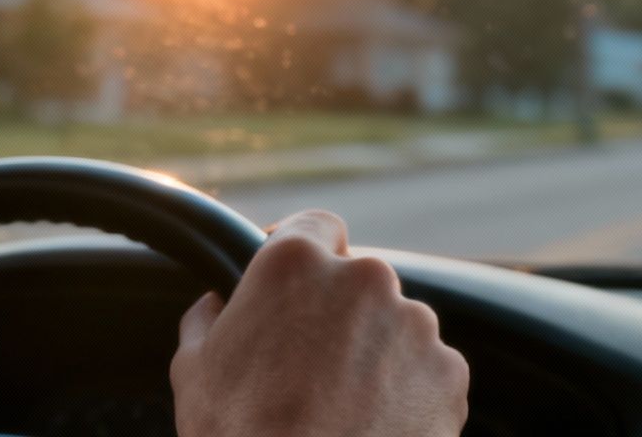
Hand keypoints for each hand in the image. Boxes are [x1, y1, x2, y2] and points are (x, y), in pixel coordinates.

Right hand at [169, 210, 468, 436]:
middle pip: (358, 282)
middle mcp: (363, 280)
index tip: (296, 287)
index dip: (306, 254)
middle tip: (309, 365)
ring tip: (343, 407)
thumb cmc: (239, 436)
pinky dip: (407, 392)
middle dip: (340, 314)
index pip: (316, 225)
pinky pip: (426, 371)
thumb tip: (217, 307)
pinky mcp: (449, 375)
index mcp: (295, 264)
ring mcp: (414, 326)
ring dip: (375, 353)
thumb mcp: (193, 368)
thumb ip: (209, 318)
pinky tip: (374, 426)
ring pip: (395, 326)